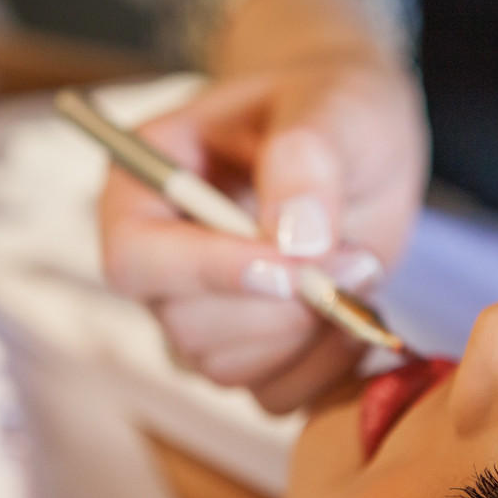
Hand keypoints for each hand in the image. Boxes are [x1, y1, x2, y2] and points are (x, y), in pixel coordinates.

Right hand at [99, 49, 427, 411]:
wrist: (362, 137)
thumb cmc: (330, 103)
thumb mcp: (331, 104)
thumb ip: (306, 158)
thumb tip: (295, 240)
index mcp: (147, 181)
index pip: (135, 258)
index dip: (207, 272)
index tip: (290, 265)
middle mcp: (161, 256)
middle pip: (185, 328)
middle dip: (281, 306)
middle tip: (352, 258)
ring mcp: (202, 309)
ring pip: (227, 370)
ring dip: (306, 336)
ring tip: (357, 271)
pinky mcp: (250, 347)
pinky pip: (272, 395)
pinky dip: (324, 369)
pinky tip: (355, 314)